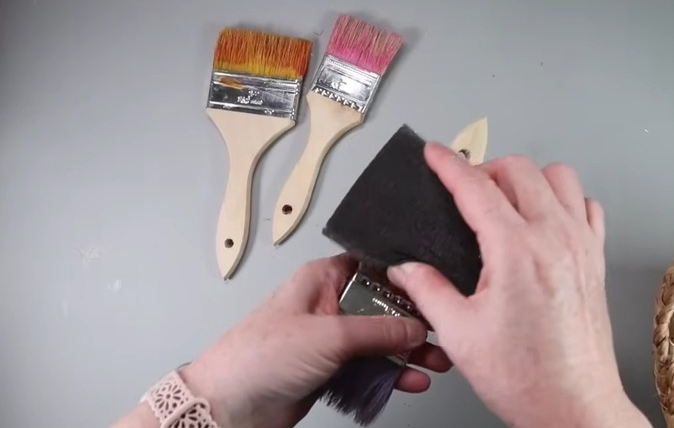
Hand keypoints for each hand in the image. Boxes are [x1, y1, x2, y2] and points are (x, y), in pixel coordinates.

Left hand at [177, 255, 451, 427]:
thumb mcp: (329, 335)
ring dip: (407, 352)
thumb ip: (378, 330)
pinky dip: (391, 373)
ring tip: (436, 362)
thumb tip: (415, 327)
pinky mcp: (330, 368)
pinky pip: (369, 366)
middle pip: (382, 307)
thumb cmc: (258, 357)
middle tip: (442, 335)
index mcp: (321, 279)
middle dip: (413, 323)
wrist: (228, 406)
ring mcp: (329, 338)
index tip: (433, 292)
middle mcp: (327, 304)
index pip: (373, 269)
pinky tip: (411, 379)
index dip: (404, 280)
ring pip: (379, 340)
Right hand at [387, 144, 649, 426]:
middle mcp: (554, 239)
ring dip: (527, 178)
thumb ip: (426, 289)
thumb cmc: (524, 377)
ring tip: (505, 199)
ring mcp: (581, 246)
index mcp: (516, 251)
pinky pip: (586, 206)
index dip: (449, 165)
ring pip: (559, 177)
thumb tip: (405, 267)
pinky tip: (544, 221)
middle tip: (464, 188)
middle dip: (486, 168)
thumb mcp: (458, 333)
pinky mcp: (596, 260)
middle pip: (519, 170)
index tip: (434, 153)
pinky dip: (563, 201)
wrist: (574, 407)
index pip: (477, 187)